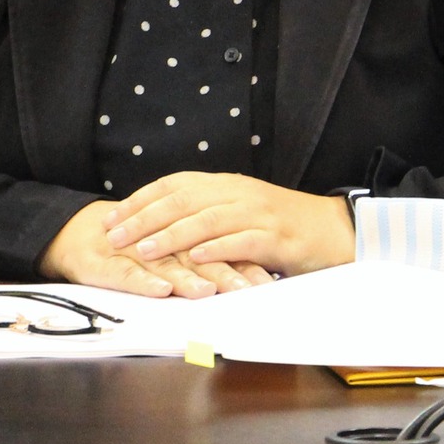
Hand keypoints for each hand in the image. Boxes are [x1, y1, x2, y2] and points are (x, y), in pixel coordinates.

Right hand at [39, 200, 274, 298]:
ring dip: (188, 278)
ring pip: (167, 263)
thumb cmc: (138, 248)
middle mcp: (165, 242)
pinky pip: (129, 273)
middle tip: (247, 291)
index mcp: (186, 235)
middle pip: (200, 256)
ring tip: (207, 291)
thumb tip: (254, 278)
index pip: (221, 248)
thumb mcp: (175, 253)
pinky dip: (145, 281)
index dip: (245, 263)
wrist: (83, 234)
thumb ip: (209, 262)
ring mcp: (137, 251)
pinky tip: (161, 290)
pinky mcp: (111, 263)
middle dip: (225, 273)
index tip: (269, 282)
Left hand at [101, 172, 355, 277]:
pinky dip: (217, 249)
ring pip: (207, 220)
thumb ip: (207, 213)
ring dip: (172, 235)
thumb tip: (163, 224)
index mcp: (226, 185)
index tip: (111, 217)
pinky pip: (243, 241)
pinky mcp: (277, 237)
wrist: (333, 229)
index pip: (174, 185)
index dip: (140, 200)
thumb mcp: (241, 211)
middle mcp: (238, 193)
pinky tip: (196, 258)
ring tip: (144, 249)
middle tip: (115, 236)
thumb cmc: (283, 225)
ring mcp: (258, 214)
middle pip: (183, 200)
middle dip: (145, 218)